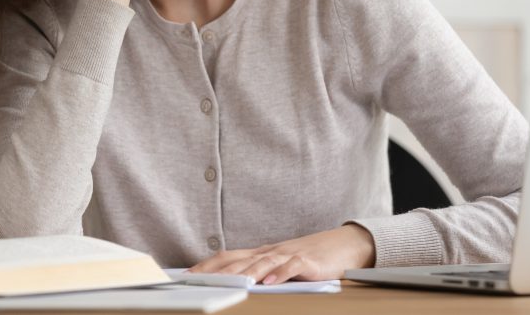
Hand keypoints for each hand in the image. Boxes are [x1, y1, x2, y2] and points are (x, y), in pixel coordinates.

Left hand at [186, 225, 375, 284]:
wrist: (343, 245)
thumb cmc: (309, 257)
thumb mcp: (279, 264)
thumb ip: (258, 271)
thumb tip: (233, 283)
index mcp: (260, 254)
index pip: (227, 257)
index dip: (206, 265)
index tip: (186, 275)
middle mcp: (270, 252)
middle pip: (238, 259)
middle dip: (216, 271)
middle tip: (196, 281)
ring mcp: (288, 255)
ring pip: (262, 262)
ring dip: (244, 274)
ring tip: (228, 284)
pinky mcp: (307, 262)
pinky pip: (291, 266)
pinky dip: (279, 274)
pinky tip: (269, 282)